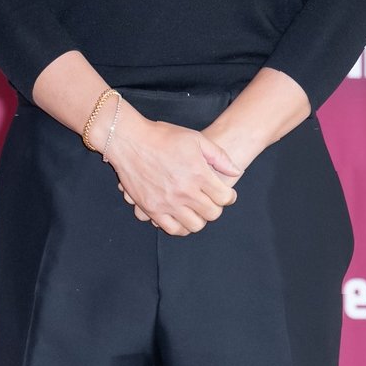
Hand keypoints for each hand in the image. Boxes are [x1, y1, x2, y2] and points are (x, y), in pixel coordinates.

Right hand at [103, 109, 240, 236]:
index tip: (226, 194)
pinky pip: (173, 229)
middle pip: (212, 214)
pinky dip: (181, 226)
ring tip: (196, 208)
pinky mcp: (152, 209)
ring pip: (195, 225)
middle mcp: (185, 191)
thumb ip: (219, 156)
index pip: (224, 198)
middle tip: (210, 200)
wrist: (130, 140)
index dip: (229, 197)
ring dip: (199, 218)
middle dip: (216, 207)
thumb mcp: (195, 138)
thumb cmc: (163, 136)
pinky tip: (181, 216)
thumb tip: (236, 171)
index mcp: (198, 173)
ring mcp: (168, 202)